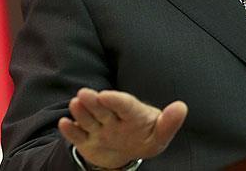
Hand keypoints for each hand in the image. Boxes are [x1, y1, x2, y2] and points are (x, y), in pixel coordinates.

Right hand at [58, 88, 187, 168]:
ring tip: (75, 104)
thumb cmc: (145, 138)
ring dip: (81, 112)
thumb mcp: (159, 136)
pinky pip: (78, 136)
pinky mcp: (87, 141)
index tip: (106, 95)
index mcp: (132, 113)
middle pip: (102, 109)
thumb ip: (169, 123)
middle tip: (84, 94)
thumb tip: (182, 107)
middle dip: (93, 102)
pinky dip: (70, 131)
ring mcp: (98, 129)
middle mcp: (112, 118)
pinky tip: (64, 123)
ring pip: (88, 119)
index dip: (116, 100)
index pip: (125, 104)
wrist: (126, 152)